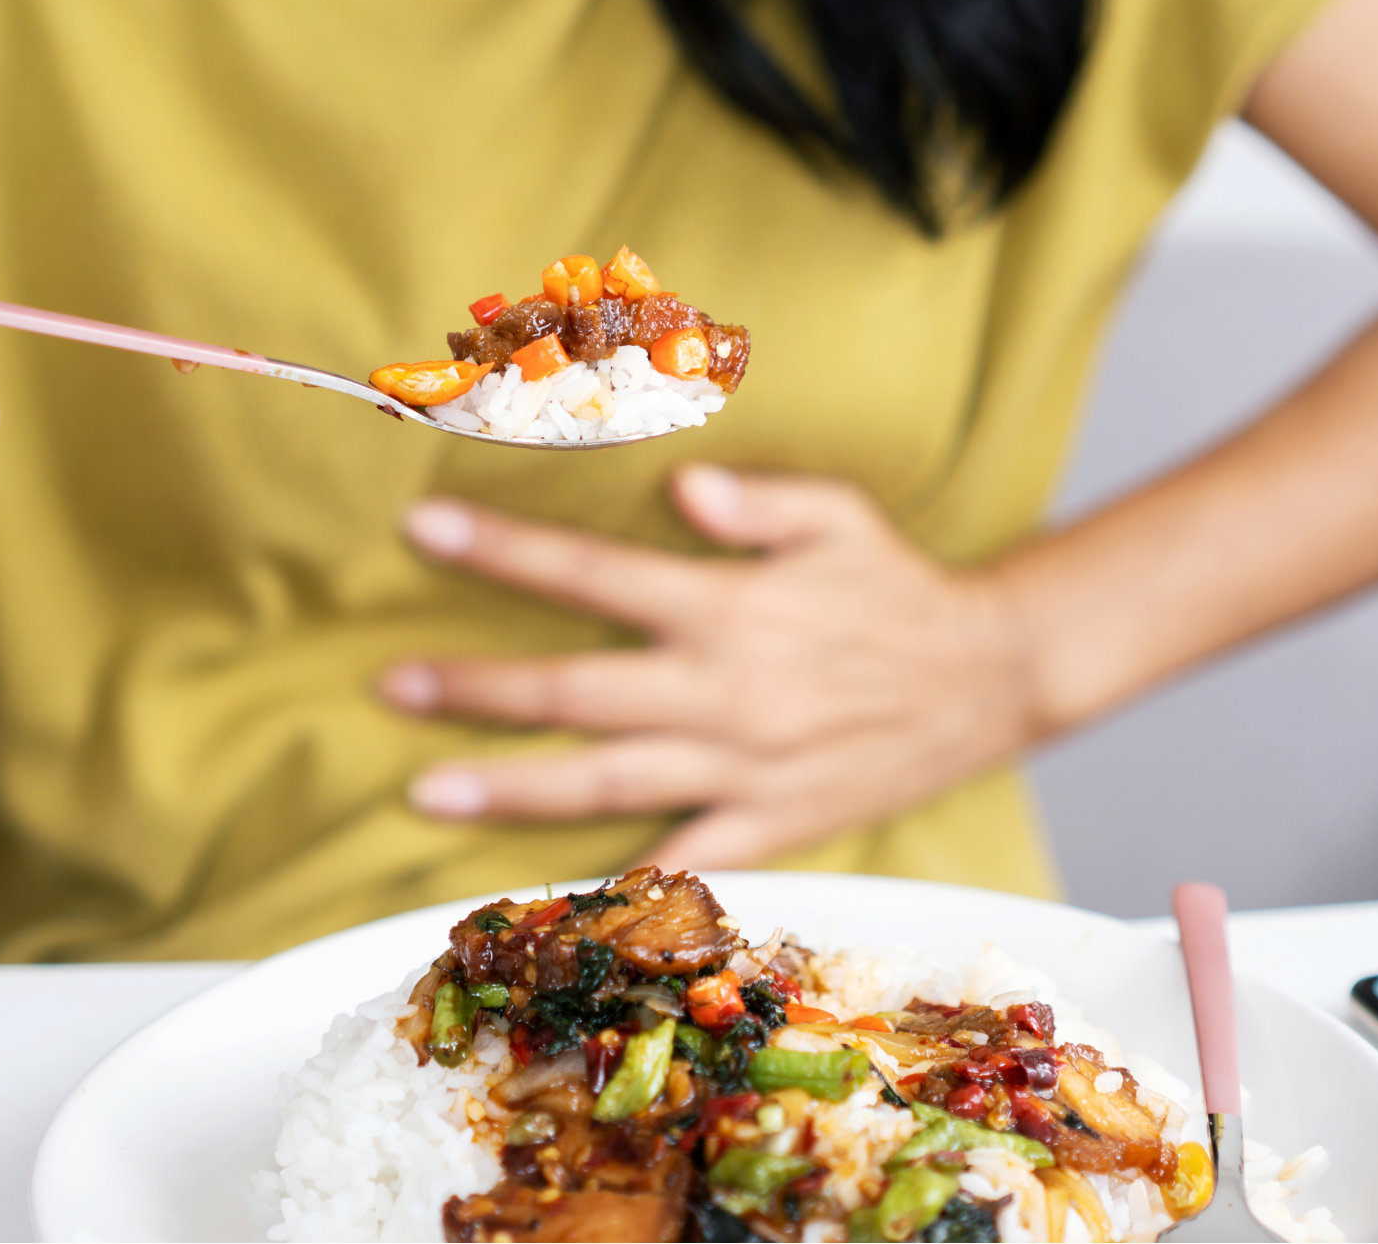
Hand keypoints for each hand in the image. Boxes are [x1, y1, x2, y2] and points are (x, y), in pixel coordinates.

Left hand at [381, 466, 1044, 868]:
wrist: (988, 680)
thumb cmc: (898, 588)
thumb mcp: (840, 516)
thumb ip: (757, 501)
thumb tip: (678, 487)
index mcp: (729, 609)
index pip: (593, 575)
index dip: (505, 550)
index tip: (424, 528)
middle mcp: (723, 693)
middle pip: (575, 692)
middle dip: (475, 688)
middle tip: (389, 686)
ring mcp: (741, 769)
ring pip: (605, 783)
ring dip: (510, 786)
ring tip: (424, 789)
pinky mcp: (769, 827)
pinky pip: (681, 861)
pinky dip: (615, 882)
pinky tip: (546, 890)